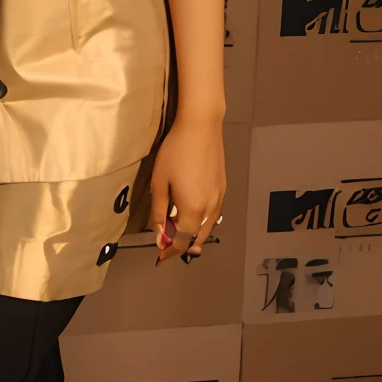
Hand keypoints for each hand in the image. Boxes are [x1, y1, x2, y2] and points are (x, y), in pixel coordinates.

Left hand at [149, 117, 225, 264]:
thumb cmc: (176, 151)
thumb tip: (159, 234)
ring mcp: (219, 199)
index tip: (159, 255)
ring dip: (192, 233)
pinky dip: (202, 221)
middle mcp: (210, 209)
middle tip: (166, 242)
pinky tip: (191, 212)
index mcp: (192, 210)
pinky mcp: (223, 188)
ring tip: (176, 228)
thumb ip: (159, 211)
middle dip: (181, 244)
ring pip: (207, 227)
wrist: (201, 127)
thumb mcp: (159, 182)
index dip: (169, 251)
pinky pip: (213, 214)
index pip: (181, 241)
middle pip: (197, 238)